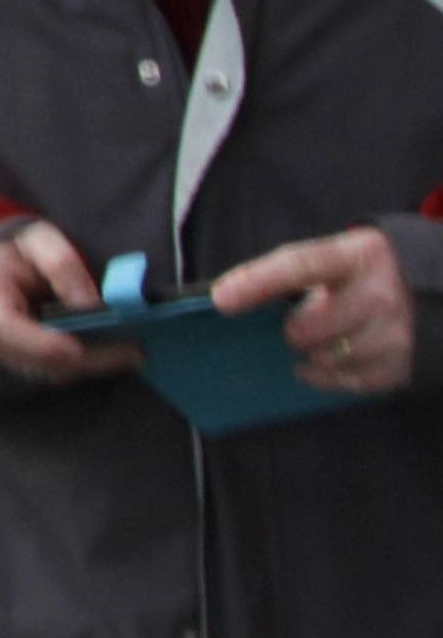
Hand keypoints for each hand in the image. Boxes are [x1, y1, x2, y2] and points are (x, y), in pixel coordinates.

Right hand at [0, 220, 138, 387]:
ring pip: (51, 371)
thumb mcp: (38, 240)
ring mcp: (5, 352)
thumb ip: (61, 263)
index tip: (78, 347)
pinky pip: (59, 371)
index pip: (3, 329)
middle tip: (133, 352)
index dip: (41, 343)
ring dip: (93, 364)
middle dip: (86, 358)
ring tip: (131, 352)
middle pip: (35, 360)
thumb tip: (89, 304)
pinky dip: (89, 363)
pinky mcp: (26, 363)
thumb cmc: (17, 251)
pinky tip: (115, 352)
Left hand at [216, 226, 416, 397]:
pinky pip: (351, 382)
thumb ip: (285, 275)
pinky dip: (329, 377)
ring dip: (313, 355)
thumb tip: (225, 300)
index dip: (258, 282)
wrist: (416, 288)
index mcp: (354, 255)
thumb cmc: (354, 276)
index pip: (299, 265)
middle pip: (313, 325)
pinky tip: (323, 364)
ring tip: (313, 344)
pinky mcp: (403, 362)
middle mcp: (381, 291)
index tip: (220, 299)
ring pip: (331, 357)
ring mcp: (397, 329)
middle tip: (293, 329)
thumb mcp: (328, 260)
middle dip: (294, 330)